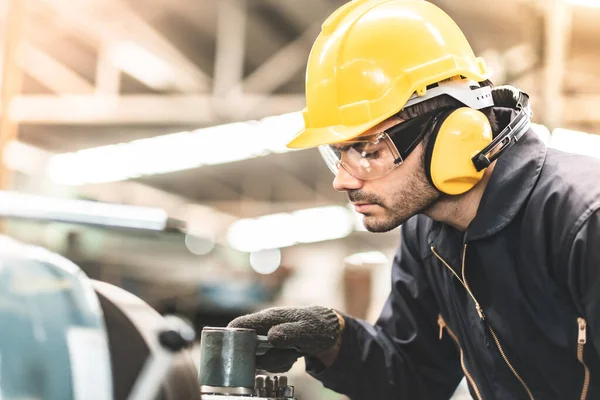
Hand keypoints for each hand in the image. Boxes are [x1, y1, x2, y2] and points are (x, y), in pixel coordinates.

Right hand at [228, 306, 344, 371]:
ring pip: (260, 358)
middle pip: (247, 348)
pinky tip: (293, 357)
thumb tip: (270, 336)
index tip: (237, 351)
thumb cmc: (317, 325)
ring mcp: (268, 339)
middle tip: (285, 355)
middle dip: (263, 358)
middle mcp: (265, 328)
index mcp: (268, 318)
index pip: (240, 324)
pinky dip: (282, 364)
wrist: (328, 330)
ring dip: (276, 361)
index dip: (232, 337)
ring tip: (294, 353)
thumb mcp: (306, 330)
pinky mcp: (273, 349)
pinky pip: (270, 363)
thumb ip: (288, 332)